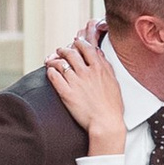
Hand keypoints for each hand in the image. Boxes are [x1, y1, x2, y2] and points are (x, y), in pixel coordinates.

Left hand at [45, 34, 128, 149]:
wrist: (106, 123)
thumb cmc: (112, 106)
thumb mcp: (113, 81)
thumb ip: (105, 65)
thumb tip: (98, 53)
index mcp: (99, 68)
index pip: (86, 47)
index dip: (79, 42)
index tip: (75, 42)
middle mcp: (86, 72)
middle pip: (71, 53)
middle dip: (64, 50)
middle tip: (60, 51)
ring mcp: (76, 82)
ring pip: (60, 63)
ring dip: (54, 59)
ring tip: (51, 60)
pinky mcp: (66, 94)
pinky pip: (54, 77)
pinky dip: (51, 72)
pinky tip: (50, 71)